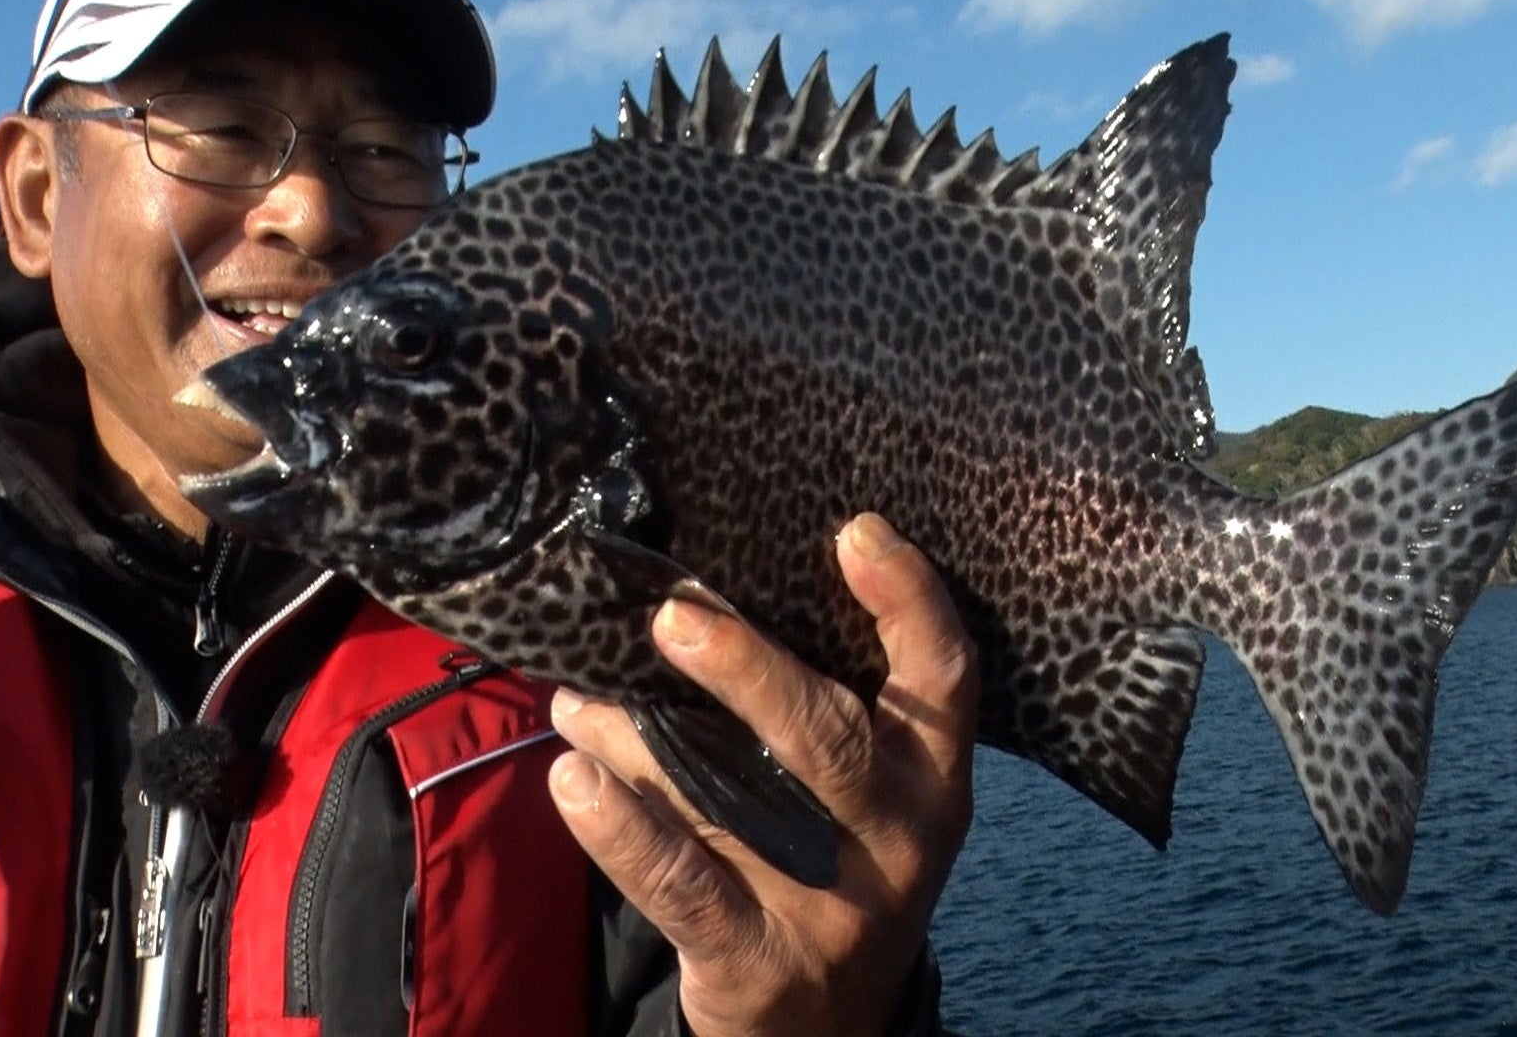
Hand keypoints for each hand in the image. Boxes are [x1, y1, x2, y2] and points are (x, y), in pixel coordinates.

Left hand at [547, 512, 976, 1036]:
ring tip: (580, 692)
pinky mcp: (756, 960)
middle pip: (830, 741)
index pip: (943, 678)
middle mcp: (897, 840)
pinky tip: (573, 775)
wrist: (828, 1026)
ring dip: (642, 739)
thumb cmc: (837, 864)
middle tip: (673, 617)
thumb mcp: (872, 797)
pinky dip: (620, 828)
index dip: (909, 600)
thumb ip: (828, 708)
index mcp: (935, 780)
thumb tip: (716, 588)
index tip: (853, 530)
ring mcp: (832, 908)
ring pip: (729, 805)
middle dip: (750, 671)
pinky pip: (681, 885)